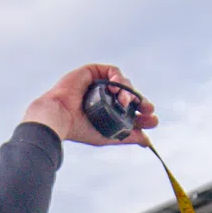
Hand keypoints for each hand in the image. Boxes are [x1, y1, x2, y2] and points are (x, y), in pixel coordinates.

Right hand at [22, 64, 158, 145]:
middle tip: (147, 109)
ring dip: (129, 92)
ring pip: (124, 83)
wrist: (59, 117)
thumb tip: (147, 141)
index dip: (142, 113)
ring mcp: (98, 84)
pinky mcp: (92, 72)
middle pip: (130, 95)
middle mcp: (103, 97)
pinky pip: (113, 71)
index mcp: (105, 111)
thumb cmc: (78, 129)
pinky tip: (117, 88)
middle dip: (141, 101)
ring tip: (124, 102)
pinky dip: (119, 78)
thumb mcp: (108, 135)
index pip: (129, 110)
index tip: (152, 121)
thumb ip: (127, 136)